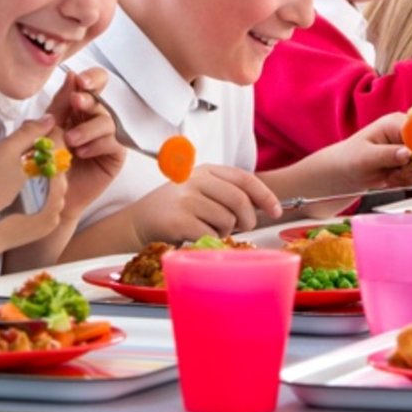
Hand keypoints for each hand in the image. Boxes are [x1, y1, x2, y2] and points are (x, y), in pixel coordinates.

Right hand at [0, 114, 55, 235]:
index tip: (26, 143)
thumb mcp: (5, 150)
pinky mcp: (51, 223)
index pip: (60, 138)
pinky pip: (52, 202)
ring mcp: (57, 208)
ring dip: (43, 178)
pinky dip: (41, 198)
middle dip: (43, 157)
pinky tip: (22, 199)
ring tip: (18, 183)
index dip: (43, 135)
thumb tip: (50, 119)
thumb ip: (30, 131)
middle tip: (19, 163)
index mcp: (51, 168)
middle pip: (59, 162)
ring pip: (57, 183)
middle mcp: (61, 189)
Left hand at [49, 67, 124, 216]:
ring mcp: (106, 137)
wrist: (49, 197)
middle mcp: (94, 119)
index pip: (92, 85)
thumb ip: (60, 105)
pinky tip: (81, 153)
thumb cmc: (46, 162)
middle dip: (89, 99)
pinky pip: (113, 142)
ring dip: (88, 128)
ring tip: (70, 141)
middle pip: (101, 100)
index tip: (79, 80)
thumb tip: (70, 76)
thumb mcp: (49, 129)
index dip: (91, 78)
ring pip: (107, 121)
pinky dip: (97, 145)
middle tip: (77, 102)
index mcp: (78, 108)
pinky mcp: (115, 155)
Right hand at [130, 165, 279, 242]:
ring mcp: (185, 199)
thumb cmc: (174, 210)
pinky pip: (210, 235)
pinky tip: (196, 237)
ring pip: (226, 220)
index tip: (276, 210)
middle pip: (239, 200)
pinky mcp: (178, 220)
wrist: (136, 223)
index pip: (244, 178)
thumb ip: (226, 193)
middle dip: (248, 219)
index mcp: (204, 170)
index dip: (265, 195)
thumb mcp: (199, 191)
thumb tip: (263, 206)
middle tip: (243, 228)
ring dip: (225, 232)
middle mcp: (195, 180)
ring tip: (208, 229)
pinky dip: (210, 241)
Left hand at [309, 112, 411, 191]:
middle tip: (396, 175)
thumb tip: (408, 152)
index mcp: (397, 122)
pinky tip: (395, 180)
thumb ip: (387, 154)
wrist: (345, 172)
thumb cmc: (350, 158)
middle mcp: (409, 132)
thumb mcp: (365, 157)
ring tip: (391, 177)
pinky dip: (411, 182)